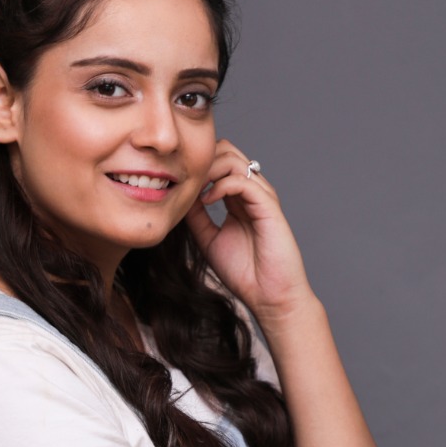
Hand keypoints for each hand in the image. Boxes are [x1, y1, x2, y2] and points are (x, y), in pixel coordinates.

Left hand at [184, 138, 314, 321]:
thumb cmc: (244, 273)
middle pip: (226, 150)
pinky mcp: (269, 207)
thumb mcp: (208, 240)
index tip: (176, 183)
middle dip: (202, 160)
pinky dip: (221, 185)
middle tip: (183, 181)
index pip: (217, 162)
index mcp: (238, 198)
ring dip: (208, 170)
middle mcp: (251, 192)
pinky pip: (243, 181)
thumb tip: (178, 197)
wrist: (268, 296)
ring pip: (234, 159)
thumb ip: (196, 217)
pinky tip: (207, 201)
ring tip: (193, 190)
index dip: (196, 165)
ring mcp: (261, 197)